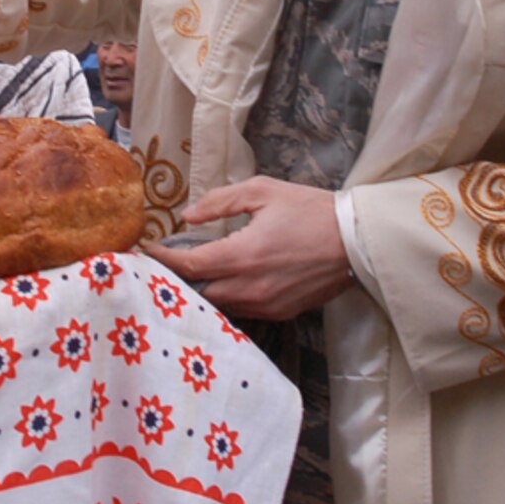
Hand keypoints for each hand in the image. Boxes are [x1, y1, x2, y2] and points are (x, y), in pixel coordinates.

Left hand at [143, 177, 352, 319]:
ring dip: (202, 292)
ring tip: (189, 276)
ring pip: (219, 306)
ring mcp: (267, 305)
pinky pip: (242, 311)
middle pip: (198, 292)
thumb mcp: (263, 191)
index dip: (162, 260)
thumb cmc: (311, 210)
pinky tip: (222, 285)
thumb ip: (220, 202)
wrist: (357, 240)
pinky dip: (226, 300)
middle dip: (177, 280)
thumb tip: (188, 217)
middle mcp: (250, 287)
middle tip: (163, 266)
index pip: (188, 266)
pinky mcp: (281, 313)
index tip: (147, 252)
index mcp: (242, 255)